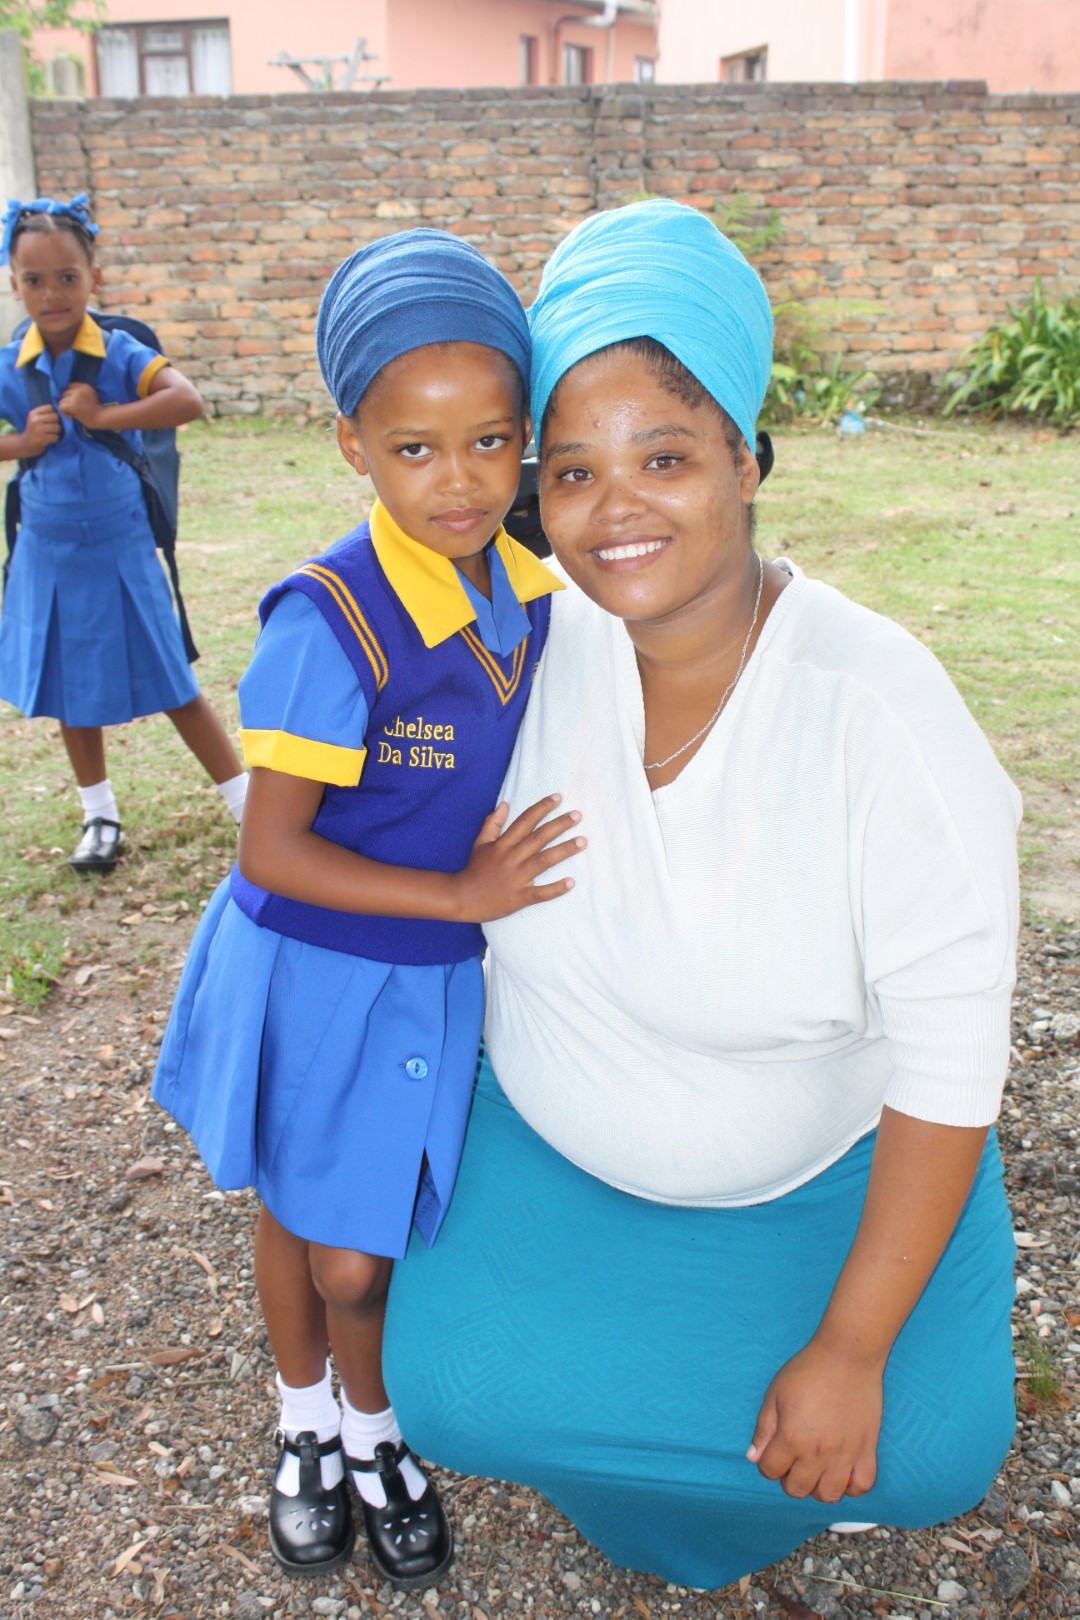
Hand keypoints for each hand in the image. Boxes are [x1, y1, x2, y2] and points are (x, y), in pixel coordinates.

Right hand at [20, 403, 61, 454]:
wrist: (26, 444)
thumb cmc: (35, 430)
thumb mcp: (37, 419)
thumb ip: (47, 413)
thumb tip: (63, 408)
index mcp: (34, 413)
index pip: (51, 407)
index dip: (57, 412)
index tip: (55, 419)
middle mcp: (35, 420)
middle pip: (56, 417)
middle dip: (58, 423)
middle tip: (54, 428)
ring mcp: (37, 430)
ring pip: (57, 427)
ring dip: (58, 432)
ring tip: (52, 434)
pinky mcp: (41, 439)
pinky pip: (56, 437)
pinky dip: (56, 439)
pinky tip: (51, 440)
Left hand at [58, 381, 104, 427]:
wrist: (102, 418)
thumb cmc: (97, 411)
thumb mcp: (92, 396)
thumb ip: (81, 392)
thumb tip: (68, 393)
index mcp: (85, 386)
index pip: (70, 386)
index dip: (70, 395)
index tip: (75, 403)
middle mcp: (79, 390)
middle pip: (65, 393)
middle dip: (68, 402)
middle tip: (76, 410)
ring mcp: (75, 397)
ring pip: (62, 401)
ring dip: (66, 408)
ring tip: (74, 414)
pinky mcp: (72, 405)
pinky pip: (61, 407)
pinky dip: (65, 413)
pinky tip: (72, 416)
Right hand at [453, 793, 584, 921]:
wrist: (461, 898)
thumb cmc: (473, 870)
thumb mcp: (480, 844)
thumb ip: (492, 824)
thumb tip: (505, 804)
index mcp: (502, 844)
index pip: (525, 821)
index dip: (542, 808)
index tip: (558, 798)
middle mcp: (511, 858)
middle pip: (539, 838)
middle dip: (559, 825)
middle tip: (578, 815)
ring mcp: (516, 878)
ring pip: (543, 861)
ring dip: (564, 851)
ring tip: (582, 841)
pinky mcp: (519, 897)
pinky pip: (540, 893)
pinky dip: (555, 888)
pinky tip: (571, 882)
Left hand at [746, 1337, 882, 1502]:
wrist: (847, 1355)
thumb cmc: (807, 1370)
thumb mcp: (775, 1394)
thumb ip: (763, 1429)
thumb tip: (753, 1458)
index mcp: (791, 1437)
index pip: (769, 1471)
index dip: (767, 1462)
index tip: (774, 1450)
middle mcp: (817, 1452)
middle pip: (797, 1489)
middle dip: (788, 1478)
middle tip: (793, 1459)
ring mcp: (845, 1454)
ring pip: (828, 1495)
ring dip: (817, 1487)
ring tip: (816, 1468)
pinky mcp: (868, 1450)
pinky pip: (862, 1486)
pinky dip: (852, 1487)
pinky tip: (842, 1472)